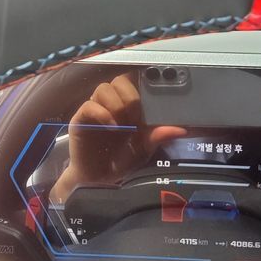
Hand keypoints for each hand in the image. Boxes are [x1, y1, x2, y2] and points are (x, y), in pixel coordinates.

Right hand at [50, 74, 185, 202]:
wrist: (99, 181)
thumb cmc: (121, 160)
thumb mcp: (144, 148)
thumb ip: (158, 136)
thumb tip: (180, 129)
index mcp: (129, 105)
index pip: (135, 81)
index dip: (143, 84)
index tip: (153, 97)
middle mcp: (112, 103)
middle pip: (119, 80)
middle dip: (131, 96)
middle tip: (136, 118)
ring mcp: (95, 109)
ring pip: (104, 88)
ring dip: (117, 104)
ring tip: (123, 124)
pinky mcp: (80, 120)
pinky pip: (89, 105)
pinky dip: (102, 113)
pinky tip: (112, 127)